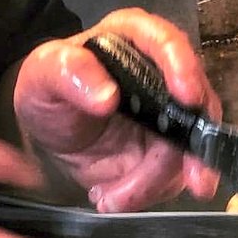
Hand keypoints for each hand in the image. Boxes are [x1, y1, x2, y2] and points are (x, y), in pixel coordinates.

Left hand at [13, 7, 220, 211]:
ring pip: (187, 153)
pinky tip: (111, 197)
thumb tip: (107, 96)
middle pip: (195, 108)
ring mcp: (171, 118)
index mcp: (134, 40)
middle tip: (195, 182)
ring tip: (110, 198)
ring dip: (154, 183)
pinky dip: (145, 195)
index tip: (187, 97)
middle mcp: (162, 75)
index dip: (183, 67)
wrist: (50, 136)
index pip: (167, 43)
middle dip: (195, 149)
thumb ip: (67, 73)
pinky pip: (172, 179)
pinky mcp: (169, 153)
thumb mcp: (42, 76)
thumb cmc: (48, 92)